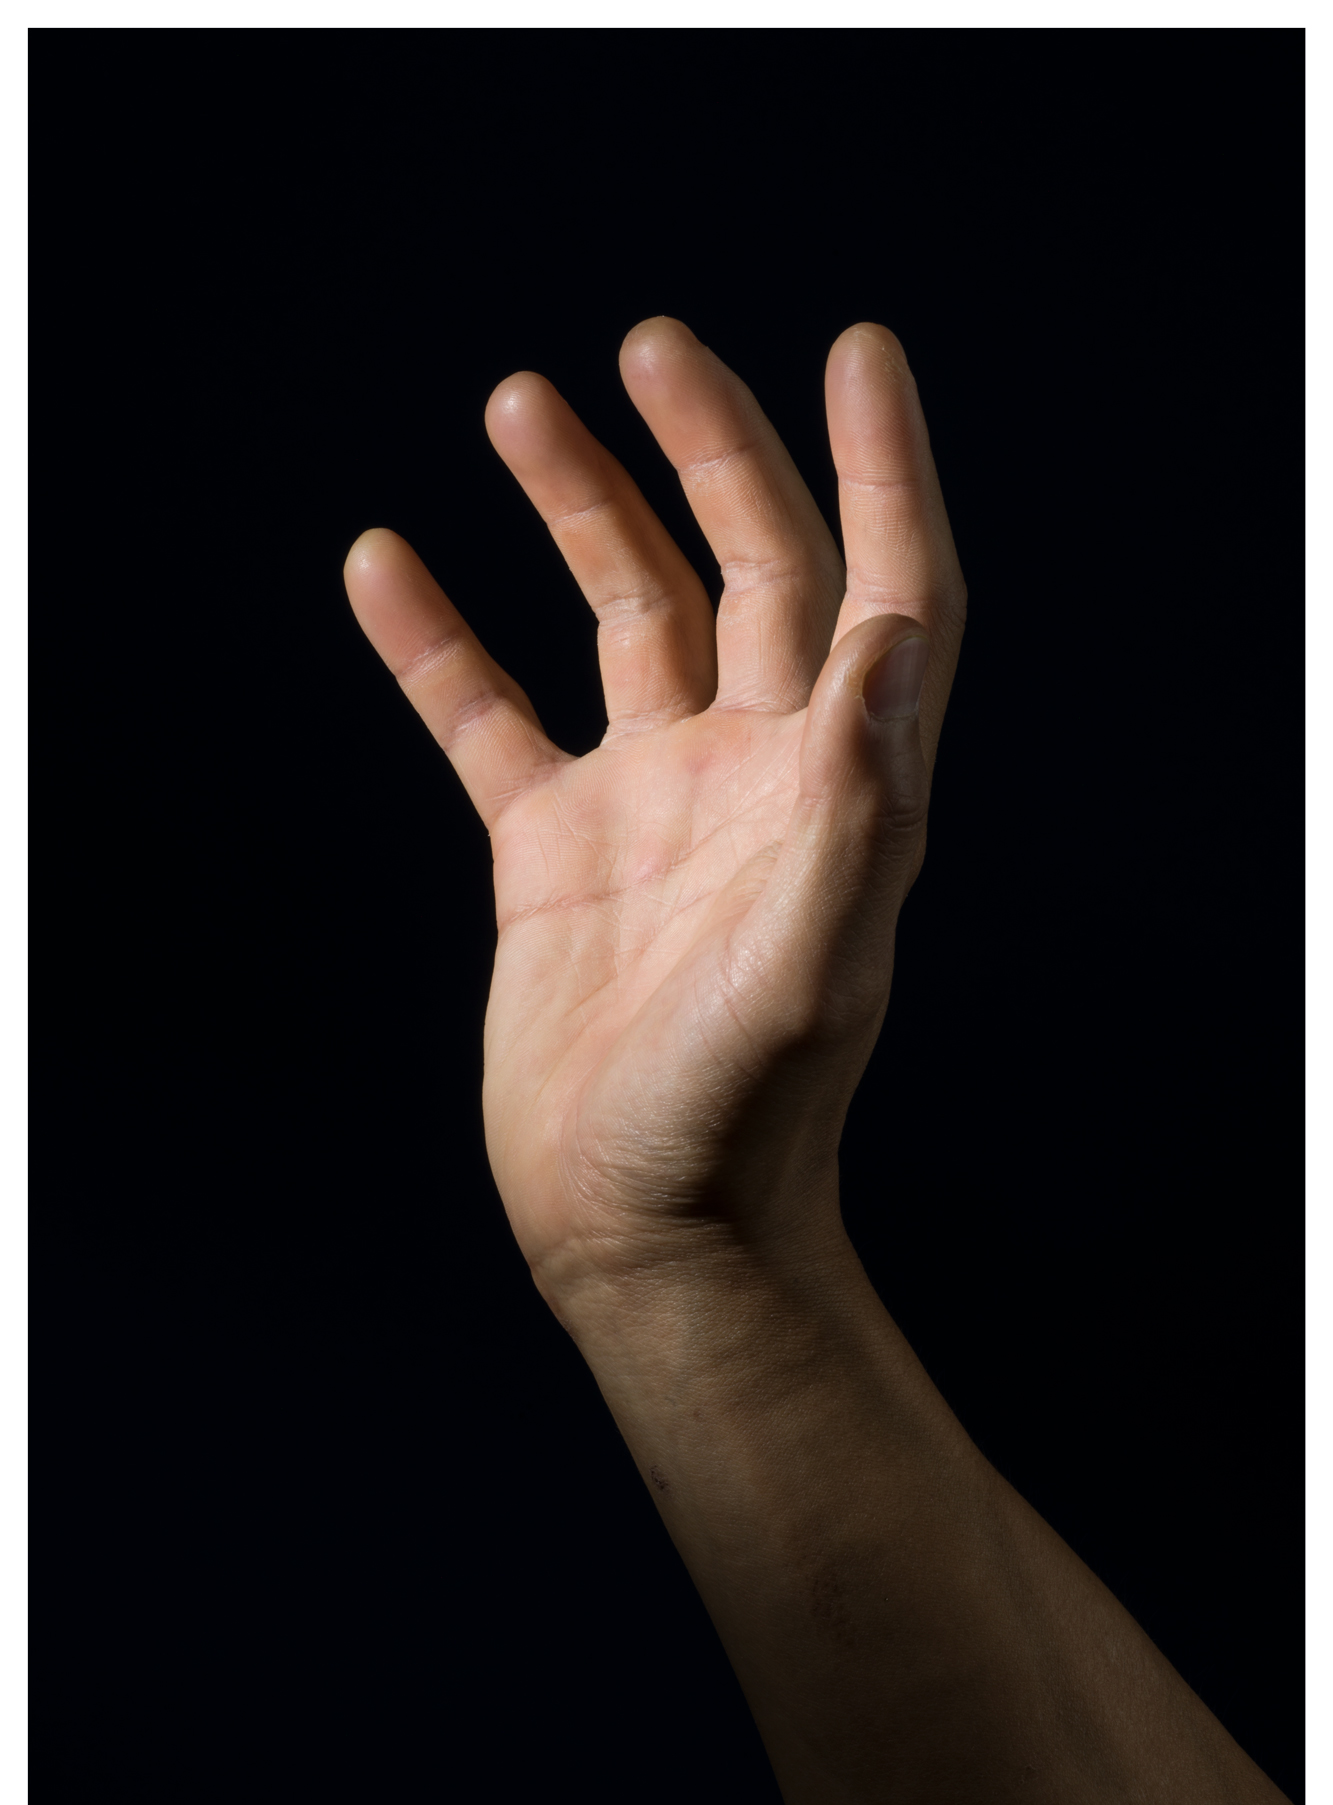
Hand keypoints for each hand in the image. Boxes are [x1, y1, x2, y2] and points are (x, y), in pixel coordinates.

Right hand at [345, 319, 964, 1314]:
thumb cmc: (740, 1118)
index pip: (884, 590)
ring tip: (520, 403)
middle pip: (743, 570)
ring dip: (578, 510)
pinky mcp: (553, 852)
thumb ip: (855, 802)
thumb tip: (894, 630)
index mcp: (838, 785)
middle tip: (648, 346)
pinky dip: (437, 645)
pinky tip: (384, 564)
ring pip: (619, 619)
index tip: (858, 352)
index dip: (880, 471)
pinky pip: (487, 717)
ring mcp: (651, 804)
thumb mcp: (811, 962)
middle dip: (705, 453)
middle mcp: (754, 773)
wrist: (647, 1228)